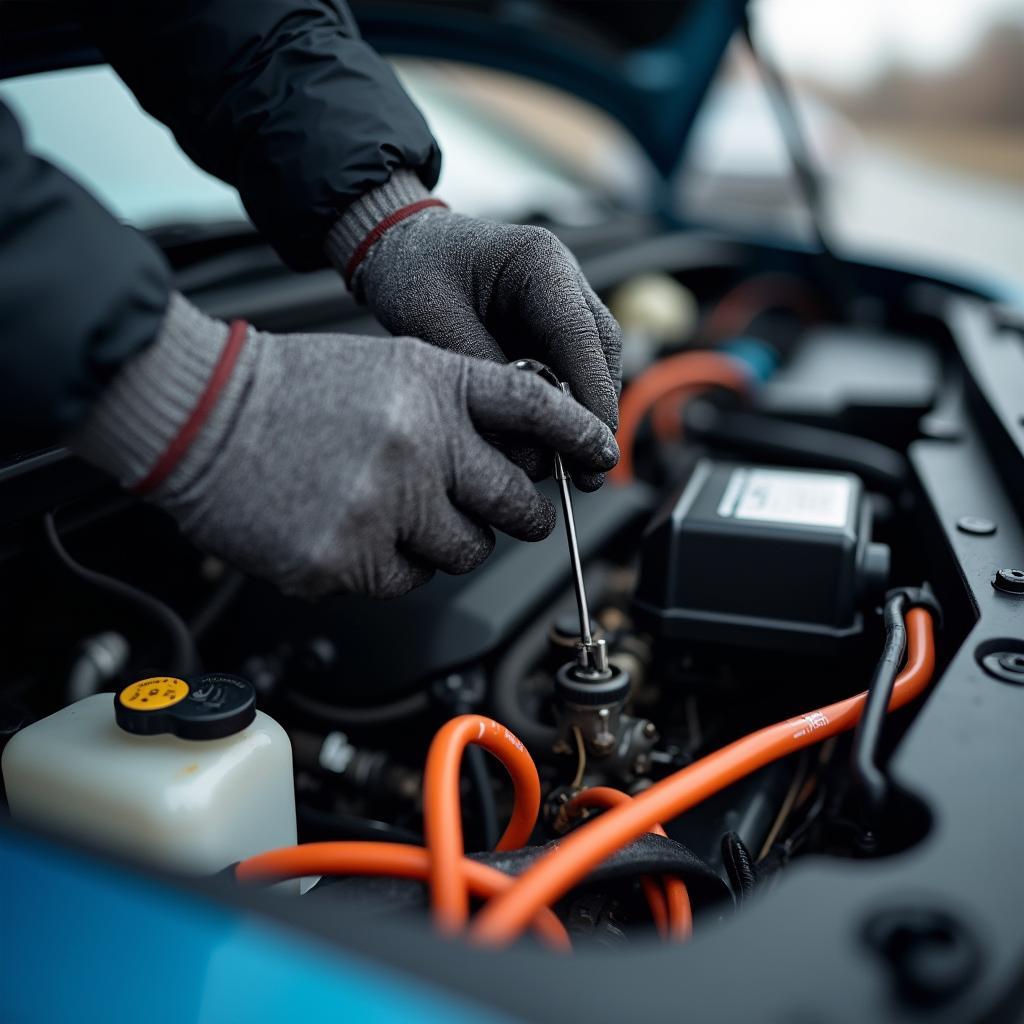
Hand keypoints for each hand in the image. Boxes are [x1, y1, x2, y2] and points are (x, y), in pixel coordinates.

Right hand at [72, 297, 618, 598]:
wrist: (199, 415)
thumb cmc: (287, 388)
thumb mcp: (385, 366)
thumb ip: (453, 403)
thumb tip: (512, 453)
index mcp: (433, 385)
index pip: (535, 408)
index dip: (578, 435)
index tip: (600, 453)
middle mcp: (420, 443)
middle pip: (517, 503)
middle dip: (518, 513)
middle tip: (501, 511)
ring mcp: (383, 505)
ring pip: (466, 552)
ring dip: (448, 540)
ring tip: (400, 512)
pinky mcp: (344, 559)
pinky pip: (407, 580)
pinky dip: (393, 564)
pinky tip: (357, 531)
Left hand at [328, 173, 621, 488]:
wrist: (400, 247)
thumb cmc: (411, 272)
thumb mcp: (432, 319)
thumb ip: (482, 376)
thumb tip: (526, 442)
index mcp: (539, 261)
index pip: (580, 335)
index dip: (593, 394)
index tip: (595, 444)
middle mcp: (563, 278)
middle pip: (599, 352)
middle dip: (596, 413)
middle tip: (589, 472)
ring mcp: (562, 301)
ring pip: (592, 365)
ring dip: (583, 413)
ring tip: (571, 468)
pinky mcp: (550, 326)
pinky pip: (569, 370)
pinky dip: (561, 406)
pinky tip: (547, 444)